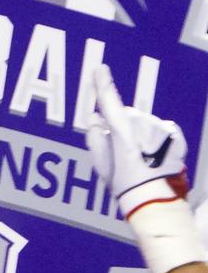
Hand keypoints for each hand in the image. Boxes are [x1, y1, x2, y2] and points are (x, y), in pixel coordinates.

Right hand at [86, 65, 188, 218]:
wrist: (156, 202)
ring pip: (144, 122)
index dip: (103, 84)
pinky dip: (156, 137)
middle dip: (121, 125)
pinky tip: (154, 154)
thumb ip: (95, 137)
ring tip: (140, 157)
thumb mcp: (101, 165)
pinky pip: (162, 129)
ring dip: (139, 132)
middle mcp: (144, 127)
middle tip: (120, 150)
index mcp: (123, 132)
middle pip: (126, 115)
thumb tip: (95, 119)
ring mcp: (162, 131)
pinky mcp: (176, 138)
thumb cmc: (126, 185)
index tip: (100, 69)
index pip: (109, 102)